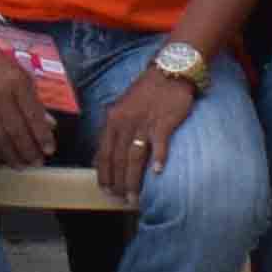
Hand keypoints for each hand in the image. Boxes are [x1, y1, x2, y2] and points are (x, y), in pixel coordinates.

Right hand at [0, 30, 53, 167]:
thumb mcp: (19, 71)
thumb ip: (34, 98)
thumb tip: (50, 123)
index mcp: (17, 80)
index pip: (33, 114)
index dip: (42, 135)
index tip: (50, 150)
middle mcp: (0, 92)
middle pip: (17, 129)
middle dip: (28, 150)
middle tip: (37, 163)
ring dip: (12, 154)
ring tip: (22, 165)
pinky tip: (3, 156)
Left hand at [92, 71, 194, 205]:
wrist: (168, 72)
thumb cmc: (145, 93)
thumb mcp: (121, 108)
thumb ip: (114, 130)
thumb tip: (107, 154)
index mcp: (112, 120)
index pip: (103, 153)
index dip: (103, 174)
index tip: (105, 189)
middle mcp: (125, 123)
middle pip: (117, 159)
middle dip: (117, 182)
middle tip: (120, 199)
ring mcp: (144, 123)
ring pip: (134, 157)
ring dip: (133, 179)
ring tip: (134, 197)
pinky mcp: (163, 122)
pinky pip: (159, 145)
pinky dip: (157, 159)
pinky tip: (156, 174)